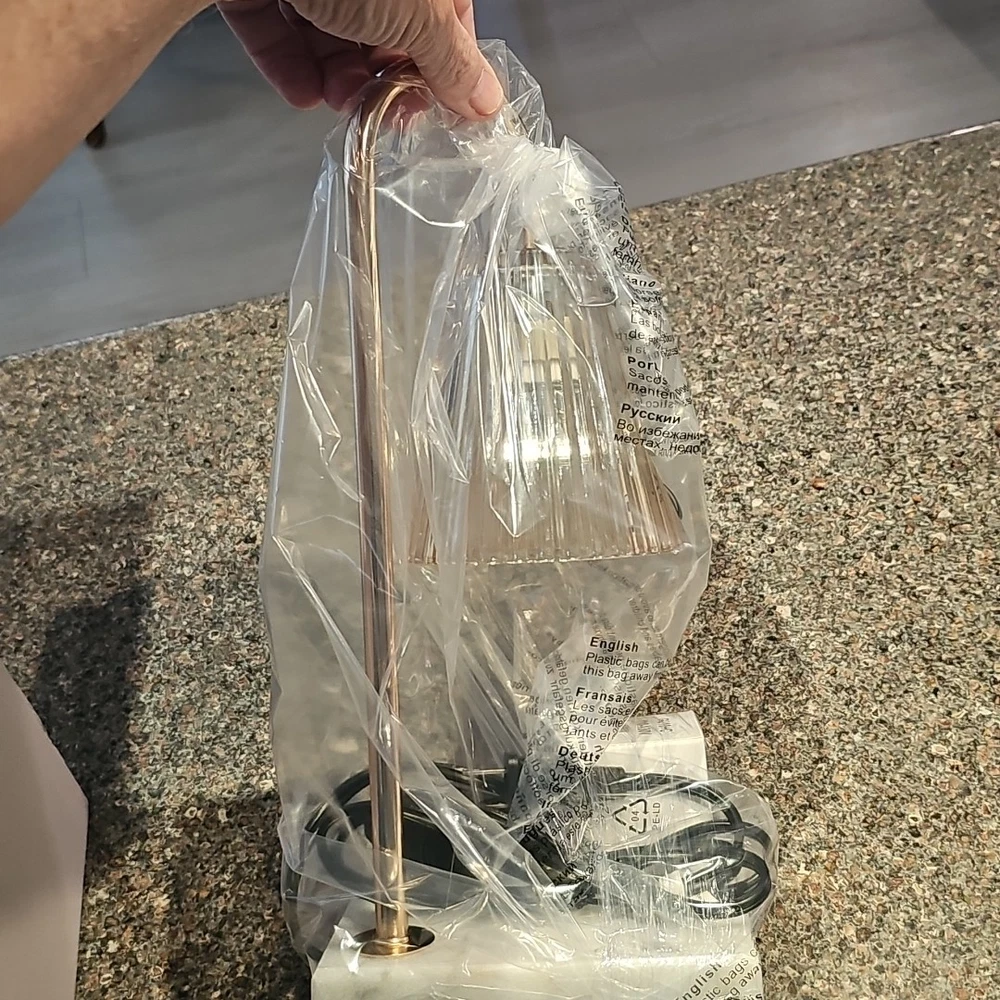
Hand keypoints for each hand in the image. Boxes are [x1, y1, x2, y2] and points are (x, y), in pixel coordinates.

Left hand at [218, 0, 503, 119]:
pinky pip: (277, 28)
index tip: (434, 109)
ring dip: (337, 80)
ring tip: (337, 101)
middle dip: (383, 80)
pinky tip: (302, 91)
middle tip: (384, 112)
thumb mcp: (419, 16)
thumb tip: (487, 102)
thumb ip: (452, 63)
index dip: (441, 67)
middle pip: (383, 30)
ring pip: (330, 33)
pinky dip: (289, 65)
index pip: (444, 18)